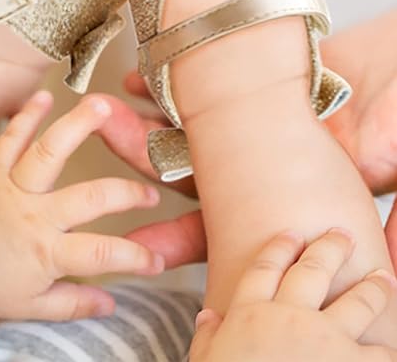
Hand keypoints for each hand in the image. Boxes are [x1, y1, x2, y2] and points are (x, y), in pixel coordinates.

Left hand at [0, 92, 163, 319]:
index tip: (157, 261)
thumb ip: (73, 304)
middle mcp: (34, 215)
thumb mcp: (30, 306)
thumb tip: (112, 304)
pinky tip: (46, 95)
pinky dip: (27, 115)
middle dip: (126, 193)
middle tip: (151, 191)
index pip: (100, 254)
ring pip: (49, 153)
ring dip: (76, 127)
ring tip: (102, 106)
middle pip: (88, 197)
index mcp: (45, 252)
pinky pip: (10, 137)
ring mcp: (13, 186)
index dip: (134, 258)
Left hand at [118, 8, 396, 268]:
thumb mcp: (394, 123)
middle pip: (188, 173)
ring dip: (143, 121)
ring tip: (110, 105)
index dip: (184, 241)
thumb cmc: (396, 99)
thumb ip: (386, 143)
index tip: (142, 247)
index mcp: (287, 192)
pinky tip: (141, 78)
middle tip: (108, 135)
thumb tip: (379, 160)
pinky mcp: (237, 92)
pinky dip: (163, 88)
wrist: (391, 57)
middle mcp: (256, 166)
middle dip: (142, 156)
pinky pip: (190, 96)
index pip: (228, 226)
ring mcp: (243, 128)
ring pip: (180, 133)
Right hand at [190, 230, 396, 361]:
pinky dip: (386, 349)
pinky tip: (390, 346)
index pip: (265, 268)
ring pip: (356, 302)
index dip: (280, 247)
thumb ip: (208, 338)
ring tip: (384, 278)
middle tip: (342, 235)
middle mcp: (289, 316)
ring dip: (374, 288)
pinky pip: (381, 352)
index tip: (291, 234)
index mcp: (250, 314)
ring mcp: (326, 339)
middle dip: (330, 248)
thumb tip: (206, 317)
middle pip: (312, 270)